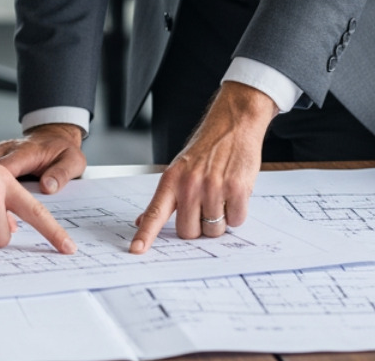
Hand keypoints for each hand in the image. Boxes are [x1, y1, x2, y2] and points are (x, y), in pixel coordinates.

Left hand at [130, 82, 276, 253]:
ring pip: (214, 230)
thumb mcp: (178, 168)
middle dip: (199, 226)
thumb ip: (164, 198)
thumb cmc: (206, 149)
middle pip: (188, 232)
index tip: (136, 249)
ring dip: (220, 219)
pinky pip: (236, 220)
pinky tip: (235, 193)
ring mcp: (213, 187)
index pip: (155, 212)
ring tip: (222, 195)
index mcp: (172, 180)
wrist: (233, 124)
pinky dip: (237, 212)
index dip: (146, 234)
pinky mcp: (236, 189)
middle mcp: (190, 185)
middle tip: (205, 206)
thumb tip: (142, 221)